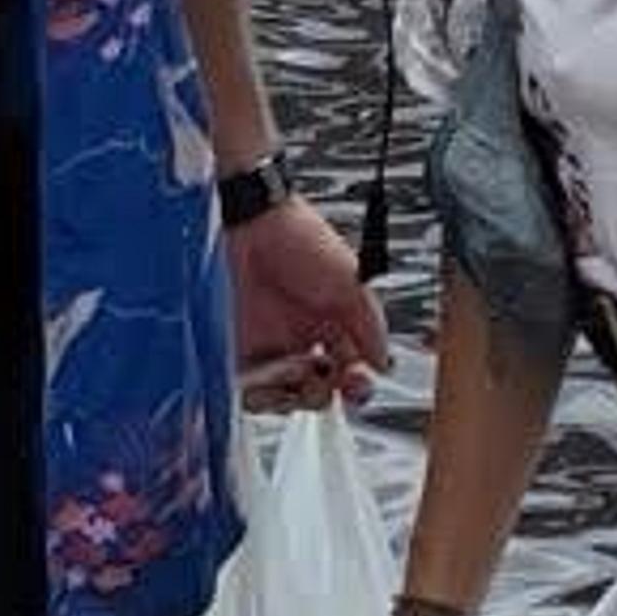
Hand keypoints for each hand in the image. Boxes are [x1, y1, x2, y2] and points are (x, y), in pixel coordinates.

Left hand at [229, 190, 392, 410]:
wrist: (246, 221)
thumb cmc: (296, 236)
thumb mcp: (349, 279)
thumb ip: (371, 324)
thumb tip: (384, 362)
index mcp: (330, 321)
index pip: (348, 368)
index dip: (354, 384)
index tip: (355, 386)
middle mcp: (298, 335)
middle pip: (316, 388)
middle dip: (322, 393)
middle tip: (321, 381)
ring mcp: (265, 344)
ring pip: (282, 394)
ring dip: (290, 395)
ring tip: (292, 373)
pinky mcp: (232, 348)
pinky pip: (245, 388)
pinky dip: (257, 392)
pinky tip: (264, 380)